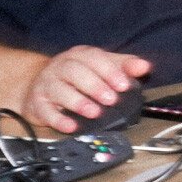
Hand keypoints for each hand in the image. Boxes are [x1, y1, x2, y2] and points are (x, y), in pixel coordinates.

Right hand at [22, 46, 150, 133]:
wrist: (40, 84)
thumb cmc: (79, 75)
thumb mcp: (103, 66)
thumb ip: (125, 66)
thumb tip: (145, 67)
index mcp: (80, 55)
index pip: (94, 58)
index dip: (110, 71)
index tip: (124, 85)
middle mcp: (61, 66)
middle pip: (75, 72)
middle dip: (94, 86)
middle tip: (111, 99)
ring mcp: (46, 84)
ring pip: (59, 90)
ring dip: (78, 102)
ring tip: (94, 112)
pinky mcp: (37, 103)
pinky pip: (45, 111)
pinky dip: (58, 119)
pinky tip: (71, 126)